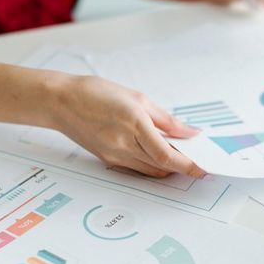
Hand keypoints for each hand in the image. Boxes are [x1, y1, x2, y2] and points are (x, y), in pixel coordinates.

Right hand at [48, 74, 206, 178]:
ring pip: (150, 170)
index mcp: (134, 123)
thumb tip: (188, 132)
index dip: (188, 164)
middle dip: (182, 166)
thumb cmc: (95, 93)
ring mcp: (115, 155)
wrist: (61, 102)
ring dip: (167, 167)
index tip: (202, 168)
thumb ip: (165, 118)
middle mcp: (124, 143)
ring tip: (178, 155)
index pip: (167, 154)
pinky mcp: (108, 160)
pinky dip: (151, 164)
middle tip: (196, 160)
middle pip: (161, 166)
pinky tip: (157, 153)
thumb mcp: (136, 98)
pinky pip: (136, 168)